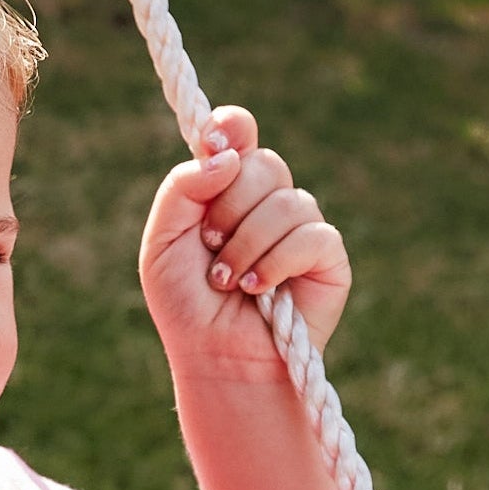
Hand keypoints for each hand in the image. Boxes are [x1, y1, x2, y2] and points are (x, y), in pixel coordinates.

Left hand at [139, 106, 350, 380]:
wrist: (217, 361)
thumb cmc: (187, 309)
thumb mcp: (161, 247)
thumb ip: (180, 190)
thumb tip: (228, 155)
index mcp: (227, 190)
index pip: (239, 133)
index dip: (232, 128)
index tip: (215, 144)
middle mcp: (266, 201)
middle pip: (263, 164)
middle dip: (228, 209)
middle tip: (209, 249)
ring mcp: (300, 227)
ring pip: (286, 201)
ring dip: (246, 246)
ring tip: (228, 283)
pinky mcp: (327, 257)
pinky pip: (311, 236)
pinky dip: (277, 263)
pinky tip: (258, 291)